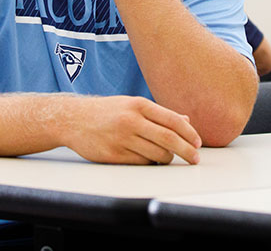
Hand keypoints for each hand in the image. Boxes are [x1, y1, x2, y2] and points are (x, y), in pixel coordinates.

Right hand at [61, 95, 202, 164]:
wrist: (72, 119)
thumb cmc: (106, 111)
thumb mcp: (132, 104)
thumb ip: (158, 114)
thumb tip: (185, 121)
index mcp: (138, 105)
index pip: (173, 120)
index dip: (189, 134)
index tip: (198, 143)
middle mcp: (131, 121)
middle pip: (168, 140)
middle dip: (187, 151)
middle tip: (195, 158)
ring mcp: (121, 139)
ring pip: (156, 155)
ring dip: (167, 159)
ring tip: (167, 157)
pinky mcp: (113, 155)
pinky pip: (141, 164)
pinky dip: (150, 164)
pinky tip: (149, 160)